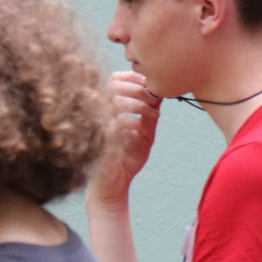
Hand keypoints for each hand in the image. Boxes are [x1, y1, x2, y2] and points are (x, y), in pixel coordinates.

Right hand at [90, 71, 160, 206]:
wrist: (114, 183)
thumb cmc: (127, 156)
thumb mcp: (145, 131)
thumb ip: (150, 112)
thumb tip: (162, 91)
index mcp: (109, 105)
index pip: (116, 77)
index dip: (135, 78)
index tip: (151, 89)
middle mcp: (100, 111)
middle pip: (114, 83)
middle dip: (139, 89)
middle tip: (154, 101)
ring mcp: (99, 123)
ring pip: (115, 99)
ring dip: (138, 103)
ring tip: (152, 114)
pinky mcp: (101, 139)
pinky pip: (116, 122)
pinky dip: (134, 122)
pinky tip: (143, 130)